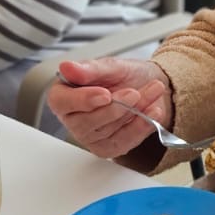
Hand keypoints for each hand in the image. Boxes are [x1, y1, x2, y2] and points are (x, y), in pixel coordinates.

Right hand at [48, 56, 172, 158]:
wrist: (147, 86)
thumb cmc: (123, 76)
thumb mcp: (110, 66)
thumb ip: (90, 69)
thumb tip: (67, 68)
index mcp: (64, 94)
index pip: (61, 102)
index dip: (82, 100)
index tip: (105, 94)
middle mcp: (72, 118)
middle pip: (86, 122)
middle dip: (116, 107)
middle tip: (135, 92)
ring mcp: (89, 137)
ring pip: (108, 131)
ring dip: (134, 111)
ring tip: (152, 91)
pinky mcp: (107, 148)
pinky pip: (123, 142)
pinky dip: (141, 126)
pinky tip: (153, 112)